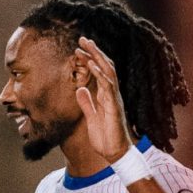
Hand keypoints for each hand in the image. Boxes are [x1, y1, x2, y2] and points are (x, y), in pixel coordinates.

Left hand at [74, 37, 133, 163]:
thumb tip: (80, 89)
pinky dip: (100, 74)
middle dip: (94, 52)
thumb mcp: (91, 117)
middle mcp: (112, 94)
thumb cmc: (105, 137)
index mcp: (106, 96)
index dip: (90, 60)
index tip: (78, 50)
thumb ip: (87, 103)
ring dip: (97, 57)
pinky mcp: (114, 106)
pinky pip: (108, 87)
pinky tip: (92, 65)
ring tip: (86, 45)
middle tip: (82, 39)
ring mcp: (114, 99)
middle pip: (105, 67)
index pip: (99, 73)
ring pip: (108, 72)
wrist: (114, 153)